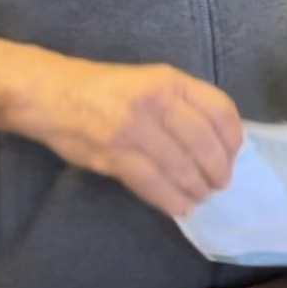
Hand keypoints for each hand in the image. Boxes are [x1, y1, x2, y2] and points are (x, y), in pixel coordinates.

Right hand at [22, 58, 242, 217]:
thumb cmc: (106, 89)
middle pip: (204, 145)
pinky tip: (180, 207)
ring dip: (196, 189)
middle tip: (219, 184)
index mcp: (171, 80)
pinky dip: (171, 200)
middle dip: (218, 171)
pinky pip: (153, 184)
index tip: (234, 156)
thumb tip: (217, 142)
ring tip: (200, 196)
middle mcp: (157, 101)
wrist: (52, 94)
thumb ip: (183, 104)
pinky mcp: (115, 155)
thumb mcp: (151, 81)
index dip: (232, 140)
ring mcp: (135, 129)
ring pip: (181, 168)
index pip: (220, 111)